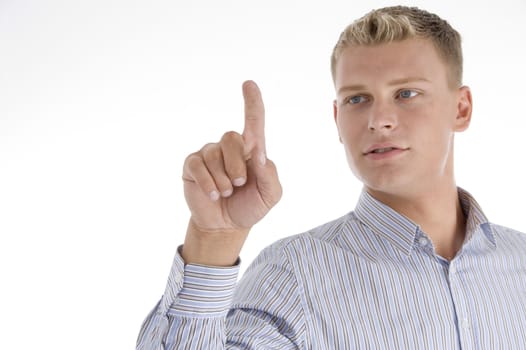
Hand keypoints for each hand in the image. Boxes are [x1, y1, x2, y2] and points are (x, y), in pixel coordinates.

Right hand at [181, 81, 281, 265]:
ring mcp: (209, 155)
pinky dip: (208, 184)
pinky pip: (198, 166)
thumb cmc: (250, 207)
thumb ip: (269, 173)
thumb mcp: (270, 194)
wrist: (226, 227)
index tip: (249, 84)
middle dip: (237, 166)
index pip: (253, 122)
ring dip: (223, 180)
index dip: (252, 103)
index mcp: (252, 151)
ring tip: (226, 193)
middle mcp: (230, 148)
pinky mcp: (192, 165)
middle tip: (239, 185)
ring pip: (214, 155)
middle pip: (232, 138)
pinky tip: (213, 194)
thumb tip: (257, 154)